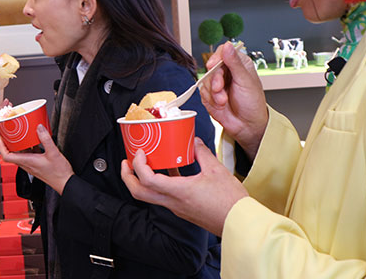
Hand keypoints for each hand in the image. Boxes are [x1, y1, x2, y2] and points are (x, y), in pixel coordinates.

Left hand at [0, 125, 73, 193]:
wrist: (65, 182)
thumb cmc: (58, 173)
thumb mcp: (53, 153)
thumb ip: (46, 139)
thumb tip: (39, 128)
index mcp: (27, 162)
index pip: (7, 156)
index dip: (2, 146)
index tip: (2, 137)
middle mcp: (27, 164)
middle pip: (12, 153)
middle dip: (9, 142)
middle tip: (11, 132)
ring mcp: (31, 165)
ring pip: (20, 154)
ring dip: (19, 144)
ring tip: (21, 134)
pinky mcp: (36, 164)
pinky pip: (28, 154)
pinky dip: (28, 147)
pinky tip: (34, 141)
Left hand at [121, 138, 247, 236]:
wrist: (239, 223)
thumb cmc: (230, 201)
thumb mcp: (216, 170)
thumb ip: (202, 153)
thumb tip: (194, 142)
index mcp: (178, 191)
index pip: (147, 179)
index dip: (138, 165)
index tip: (140, 153)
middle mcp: (173, 202)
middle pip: (139, 193)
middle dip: (128, 177)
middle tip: (126, 162)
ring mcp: (177, 208)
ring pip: (149, 196)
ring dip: (141, 180)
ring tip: (143, 163)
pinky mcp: (182, 210)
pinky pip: (163, 197)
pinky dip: (158, 184)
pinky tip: (168, 170)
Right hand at [199, 41, 268, 159]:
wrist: (246, 126)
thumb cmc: (252, 104)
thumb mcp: (246, 81)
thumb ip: (235, 63)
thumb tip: (228, 45)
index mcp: (239, 64)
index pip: (223, 52)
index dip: (217, 57)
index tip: (214, 65)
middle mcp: (227, 72)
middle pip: (211, 66)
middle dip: (215, 80)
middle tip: (221, 89)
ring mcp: (217, 83)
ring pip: (205, 80)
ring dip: (214, 93)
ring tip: (224, 101)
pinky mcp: (210, 94)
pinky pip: (202, 92)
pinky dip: (210, 99)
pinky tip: (220, 104)